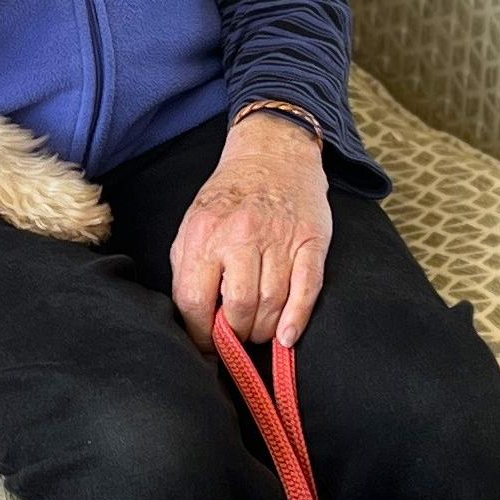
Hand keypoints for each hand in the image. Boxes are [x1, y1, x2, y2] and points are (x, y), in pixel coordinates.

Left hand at [170, 112, 332, 353]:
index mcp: (205, 233)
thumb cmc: (228, 198)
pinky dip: (297, 319)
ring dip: (263, 330)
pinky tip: (287, 337)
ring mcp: (279, 238)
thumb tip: (193, 319)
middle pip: (238, 307)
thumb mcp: (194, 224)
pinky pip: (306, 290)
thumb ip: (189, 269)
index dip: (199, 333)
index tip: (205, 346)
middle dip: (235, 335)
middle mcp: (241, 235)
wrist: (272, 153)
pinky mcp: (310, 241)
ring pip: (272, 303)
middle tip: (235, 340)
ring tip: (257, 333)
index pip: (195, 299)